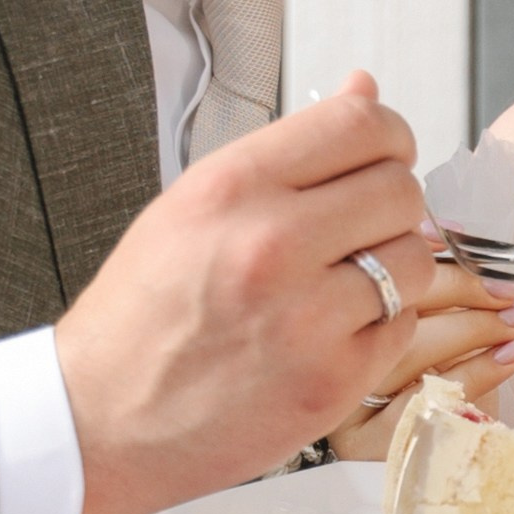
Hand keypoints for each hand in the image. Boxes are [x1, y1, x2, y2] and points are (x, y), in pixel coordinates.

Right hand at [55, 74, 431, 513]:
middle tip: (358, 226)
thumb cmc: (139, 319)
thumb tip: (364, 92)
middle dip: (389, 204)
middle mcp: (271, 245)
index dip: (387, 134)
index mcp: (231, 189)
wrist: (102, 421)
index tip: (382, 152)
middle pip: (400, 188)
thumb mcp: (190, 208)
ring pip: (412, 260)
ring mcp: (308, 318)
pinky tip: (330, 331)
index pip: (361, 125)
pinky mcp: (332, 381)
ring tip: (340, 284)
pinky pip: (402, 326)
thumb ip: (285, 153)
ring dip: (390, 267)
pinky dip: (380, 326)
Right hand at [324, 249, 513, 460]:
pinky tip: (507, 358)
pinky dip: (476, 372)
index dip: (427, 260)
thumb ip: (442, 305)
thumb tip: (476, 256)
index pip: (377, 277)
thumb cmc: (434, 408)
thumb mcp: (434, 349)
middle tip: (509, 292)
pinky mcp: (370, 446)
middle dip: (459, 290)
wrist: (432, 483)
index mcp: (334, 326)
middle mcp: (328, 364)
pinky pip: (427, 396)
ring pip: (407, 351)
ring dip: (475, 329)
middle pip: (389, 309)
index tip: (475, 255)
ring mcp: (345, 407)